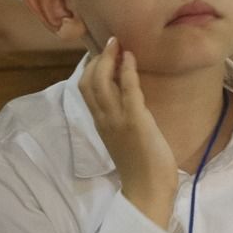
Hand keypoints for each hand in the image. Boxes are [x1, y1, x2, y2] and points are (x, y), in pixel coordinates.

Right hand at [79, 37, 177, 226]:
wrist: (148, 189)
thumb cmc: (142, 166)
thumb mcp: (126, 138)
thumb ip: (122, 120)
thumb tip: (129, 101)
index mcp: (100, 124)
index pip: (85, 89)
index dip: (90, 68)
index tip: (101, 54)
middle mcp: (103, 120)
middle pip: (88, 81)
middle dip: (97, 58)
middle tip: (111, 42)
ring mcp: (117, 120)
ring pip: (101, 82)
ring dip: (109, 58)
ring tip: (118, 43)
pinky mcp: (135, 120)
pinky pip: (126, 89)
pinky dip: (127, 70)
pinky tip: (131, 57)